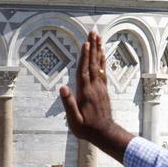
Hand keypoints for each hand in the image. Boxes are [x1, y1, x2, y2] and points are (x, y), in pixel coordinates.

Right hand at [60, 32, 134, 161]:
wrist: (105, 134)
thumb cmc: (86, 129)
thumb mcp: (74, 120)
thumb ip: (68, 103)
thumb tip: (62, 87)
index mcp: (85, 93)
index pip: (83, 71)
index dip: (84, 57)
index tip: (86, 43)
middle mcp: (94, 87)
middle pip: (92, 64)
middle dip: (92, 47)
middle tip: (93, 32)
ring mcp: (100, 88)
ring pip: (99, 66)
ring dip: (98, 51)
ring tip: (98, 38)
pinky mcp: (103, 90)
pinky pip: (103, 72)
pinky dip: (102, 61)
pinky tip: (102, 55)